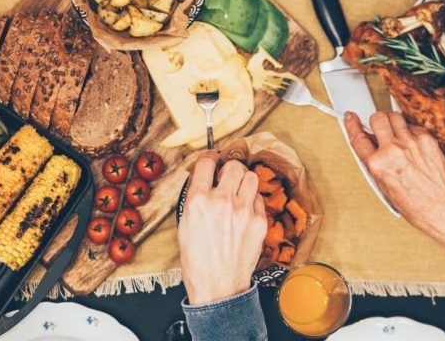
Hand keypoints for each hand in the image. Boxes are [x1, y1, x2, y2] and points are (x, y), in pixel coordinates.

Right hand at [178, 151, 266, 304]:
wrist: (218, 285)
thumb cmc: (197, 261)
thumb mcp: (184, 225)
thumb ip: (195, 198)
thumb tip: (203, 181)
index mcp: (198, 201)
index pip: (207, 162)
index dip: (209, 158)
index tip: (212, 159)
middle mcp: (222, 201)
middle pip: (233, 165)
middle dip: (228, 170)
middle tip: (226, 179)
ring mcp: (244, 210)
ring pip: (251, 177)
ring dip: (243, 181)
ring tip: (238, 193)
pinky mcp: (259, 221)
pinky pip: (259, 198)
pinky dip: (252, 201)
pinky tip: (244, 212)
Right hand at [346, 112, 444, 251]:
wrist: (441, 206)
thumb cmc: (414, 203)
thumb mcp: (383, 186)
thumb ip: (374, 162)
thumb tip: (370, 146)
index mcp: (378, 164)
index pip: (358, 137)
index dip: (352, 125)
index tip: (351, 118)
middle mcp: (393, 150)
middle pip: (377, 119)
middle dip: (376, 122)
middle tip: (379, 128)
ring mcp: (410, 142)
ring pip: (395, 117)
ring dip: (393, 124)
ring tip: (396, 135)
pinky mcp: (426, 139)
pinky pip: (413, 126)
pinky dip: (410, 132)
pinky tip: (412, 144)